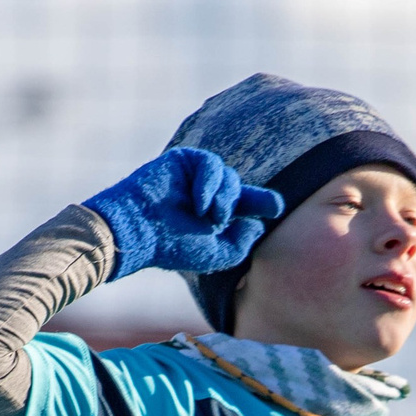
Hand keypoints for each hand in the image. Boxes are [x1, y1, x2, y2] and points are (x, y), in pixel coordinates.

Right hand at [84, 148, 283, 279]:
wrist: (139, 229)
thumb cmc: (173, 246)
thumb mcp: (217, 254)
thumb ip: (243, 243)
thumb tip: (257, 224)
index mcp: (212, 217)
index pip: (243, 206)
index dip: (261, 203)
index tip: (277, 207)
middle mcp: (205, 196)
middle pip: (239, 189)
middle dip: (242, 200)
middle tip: (220, 218)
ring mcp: (194, 178)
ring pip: (229, 177)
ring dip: (224, 197)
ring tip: (207, 215)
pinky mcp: (184, 160)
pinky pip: (211, 164)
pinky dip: (210, 183)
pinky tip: (199, 203)